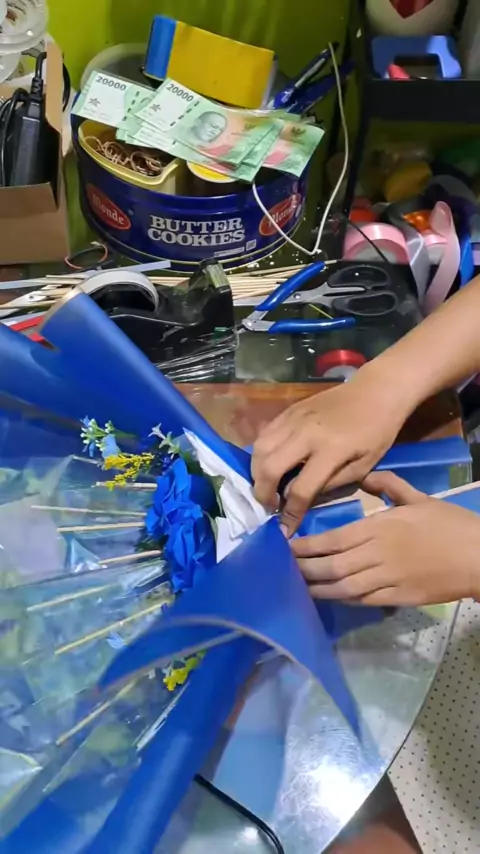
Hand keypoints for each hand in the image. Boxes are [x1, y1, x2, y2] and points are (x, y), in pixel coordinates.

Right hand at [252, 371, 405, 535]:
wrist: (375, 391)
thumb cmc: (376, 432)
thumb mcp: (364, 466)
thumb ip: (332, 484)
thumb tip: (301, 501)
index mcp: (331, 450)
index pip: (300, 489)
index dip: (290, 514)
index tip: (285, 530)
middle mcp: (306, 434)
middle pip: (270, 468)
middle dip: (263, 493)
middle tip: (268, 507)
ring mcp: (294, 419)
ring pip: (259, 449)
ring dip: (257, 473)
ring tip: (266, 487)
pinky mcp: (288, 411)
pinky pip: (264, 434)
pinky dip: (260, 453)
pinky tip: (268, 464)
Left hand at [292, 472, 479, 605]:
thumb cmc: (449, 525)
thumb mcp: (420, 498)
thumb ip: (389, 485)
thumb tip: (363, 476)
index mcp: (379, 528)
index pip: (332, 540)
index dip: (306, 546)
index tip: (284, 547)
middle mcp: (377, 555)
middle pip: (331, 566)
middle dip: (303, 570)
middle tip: (281, 570)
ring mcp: (387, 580)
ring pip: (342, 587)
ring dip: (317, 588)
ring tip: (295, 587)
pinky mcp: (398, 598)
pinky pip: (363, 600)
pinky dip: (342, 599)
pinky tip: (328, 596)